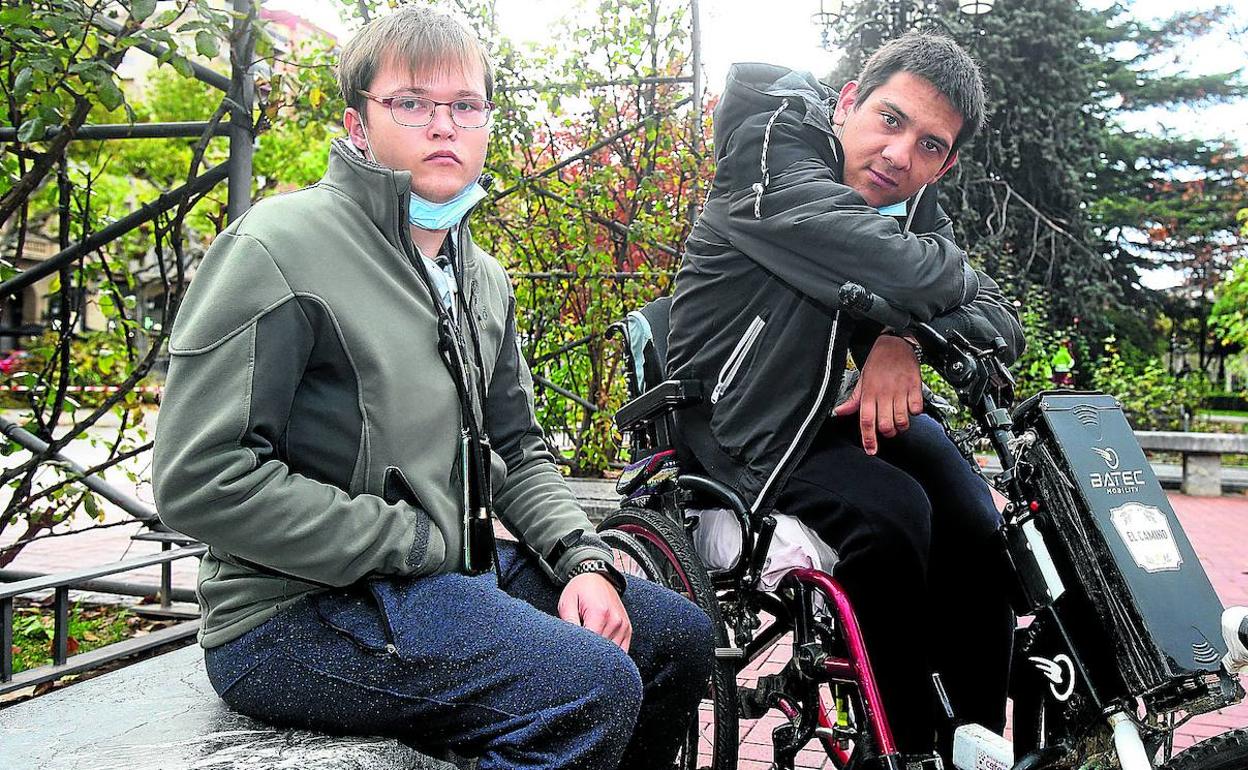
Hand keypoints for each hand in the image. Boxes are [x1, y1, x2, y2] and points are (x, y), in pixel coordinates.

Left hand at [558, 573, 631, 651]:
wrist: (597, 576)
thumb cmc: (580, 589)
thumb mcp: (567, 603)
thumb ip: (569, 624)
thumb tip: (570, 643)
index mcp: (600, 614)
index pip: (591, 646)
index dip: (580, 651)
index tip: (573, 648)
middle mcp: (615, 621)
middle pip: (602, 651)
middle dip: (590, 652)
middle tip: (581, 646)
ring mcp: (624, 626)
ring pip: (613, 653)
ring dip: (601, 653)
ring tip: (591, 642)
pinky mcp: (628, 629)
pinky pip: (623, 650)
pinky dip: (613, 653)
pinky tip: (603, 647)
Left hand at [832, 334, 922, 454]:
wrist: (895, 342)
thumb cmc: (878, 361)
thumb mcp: (862, 379)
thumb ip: (853, 399)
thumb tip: (839, 412)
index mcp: (868, 393)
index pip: (866, 421)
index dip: (868, 439)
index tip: (871, 450)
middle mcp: (883, 394)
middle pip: (885, 425)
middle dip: (887, 433)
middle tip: (888, 429)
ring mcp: (900, 391)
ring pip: (902, 421)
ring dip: (901, 426)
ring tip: (899, 420)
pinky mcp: (914, 387)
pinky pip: (916, 409)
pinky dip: (915, 413)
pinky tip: (910, 407)